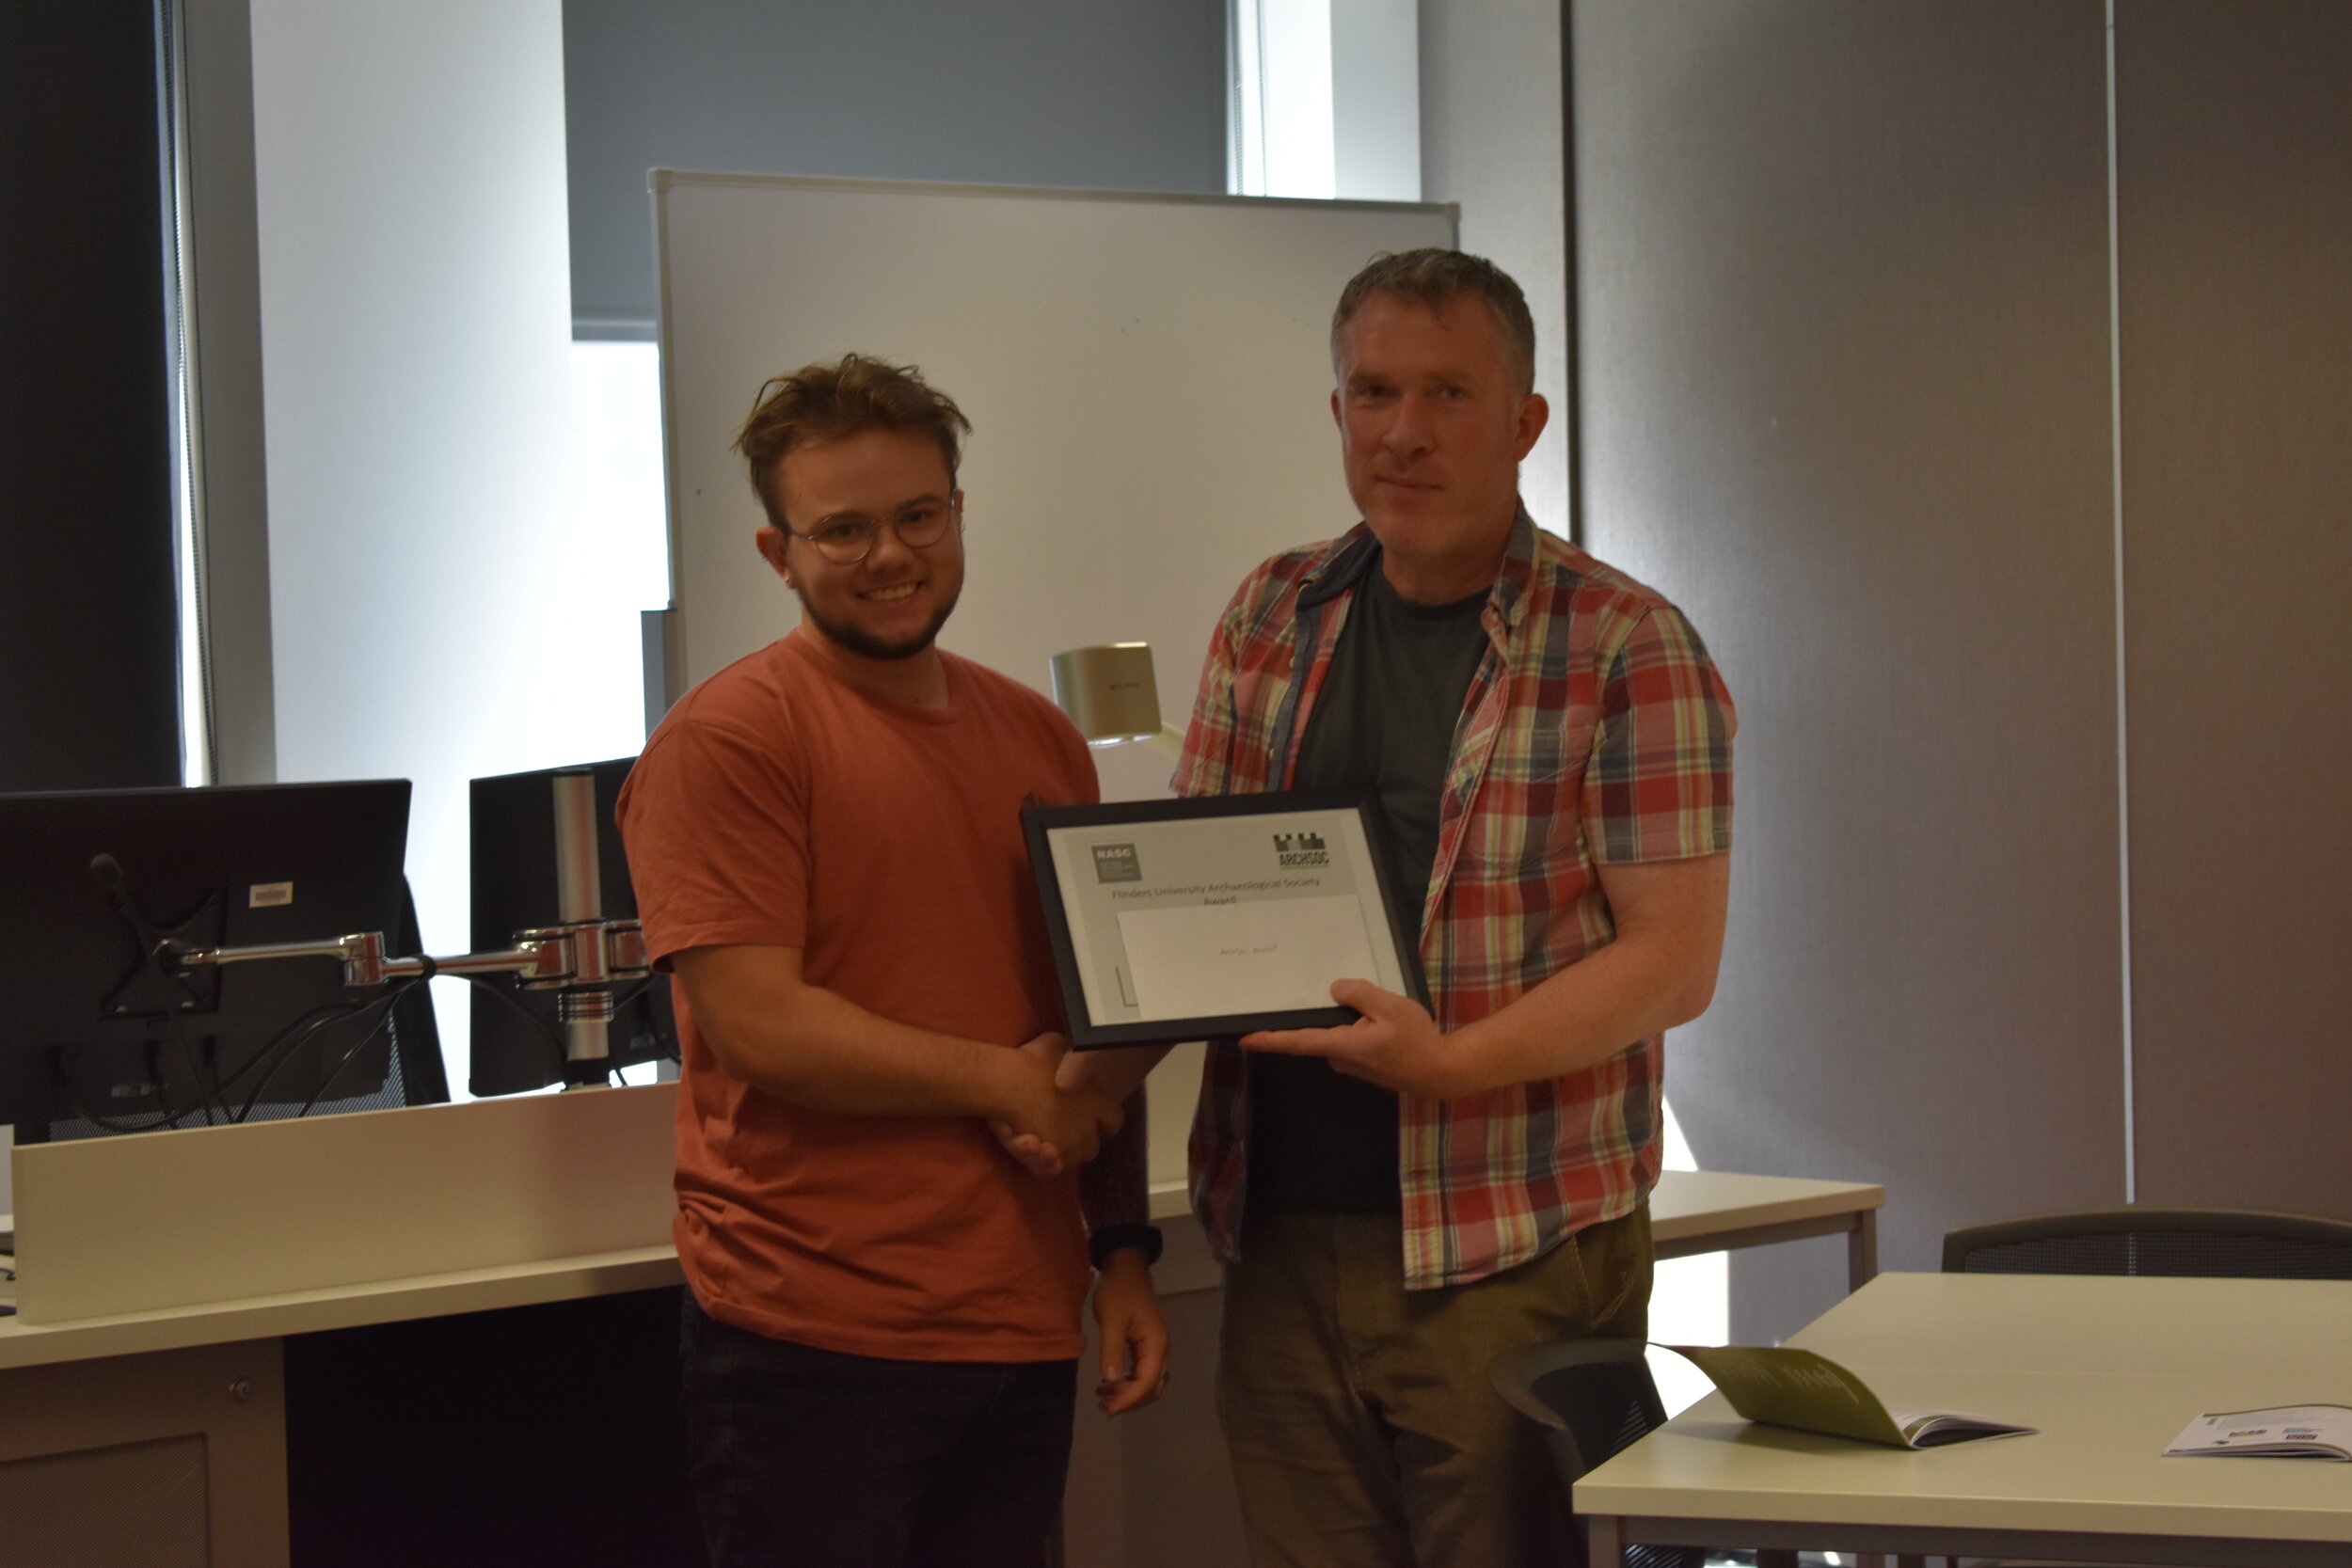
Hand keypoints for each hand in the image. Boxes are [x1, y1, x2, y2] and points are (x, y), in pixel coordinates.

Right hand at [990, 1033, 1121, 1175]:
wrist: (1008, 1083)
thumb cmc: (1031, 1062)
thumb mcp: (1055, 1045)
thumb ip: (1068, 1054)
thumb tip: (1066, 1051)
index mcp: (1098, 1102)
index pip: (1114, 1120)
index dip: (1104, 1121)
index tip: (1093, 1118)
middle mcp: (1088, 1128)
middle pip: (1093, 1146)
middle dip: (1082, 1141)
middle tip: (1064, 1131)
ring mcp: (1070, 1145)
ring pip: (1073, 1159)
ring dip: (1062, 1153)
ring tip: (1044, 1142)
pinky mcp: (1048, 1158)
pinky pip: (1050, 1169)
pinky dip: (1044, 1163)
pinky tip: (1033, 1147)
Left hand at [1090, 1249, 1169, 1414]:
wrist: (1126, 1267)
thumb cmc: (1118, 1291)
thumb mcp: (1111, 1320)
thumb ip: (1112, 1351)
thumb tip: (1111, 1381)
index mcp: (1156, 1344)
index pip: (1147, 1382)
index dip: (1129, 1400)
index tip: (1108, 1409)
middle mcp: (1161, 1349)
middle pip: (1152, 1388)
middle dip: (1130, 1401)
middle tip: (1104, 1407)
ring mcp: (1156, 1347)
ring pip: (1148, 1382)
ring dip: (1128, 1394)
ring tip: (1103, 1397)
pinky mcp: (1148, 1345)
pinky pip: (1143, 1372)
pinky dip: (1128, 1382)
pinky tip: (1110, 1383)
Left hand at [1241, 979, 1464, 1097]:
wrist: (1441, 1072)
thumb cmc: (1416, 1041)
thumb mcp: (1389, 1007)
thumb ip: (1358, 994)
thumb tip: (1335, 989)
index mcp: (1341, 1045)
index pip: (1296, 1042)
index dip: (1269, 1040)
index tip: (1244, 1038)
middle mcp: (1340, 1059)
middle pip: (1319, 1033)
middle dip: (1320, 1015)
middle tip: (1324, 993)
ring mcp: (1352, 1065)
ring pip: (1338, 1035)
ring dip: (1346, 1021)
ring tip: (1368, 1007)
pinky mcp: (1364, 1065)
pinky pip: (1352, 1041)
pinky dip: (1358, 1028)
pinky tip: (1378, 1020)